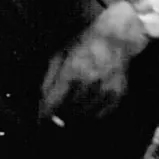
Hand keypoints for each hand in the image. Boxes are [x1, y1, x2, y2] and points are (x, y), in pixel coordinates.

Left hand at [39, 1, 149, 126]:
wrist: (115, 37)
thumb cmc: (82, 44)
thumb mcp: (60, 55)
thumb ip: (49, 78)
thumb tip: (42, 100)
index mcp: (71, 71)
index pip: (54, 102)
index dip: (45, 113)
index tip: (41, 120)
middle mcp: (89, 83)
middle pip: (68, 111)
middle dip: (60, 113)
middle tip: (57, 110)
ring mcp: (105, 90)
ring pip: (84, 115)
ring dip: (75, 114)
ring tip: (72, 105)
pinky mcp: (118, 95)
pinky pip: (101, 114)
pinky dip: (92, 113)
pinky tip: (88, 103)